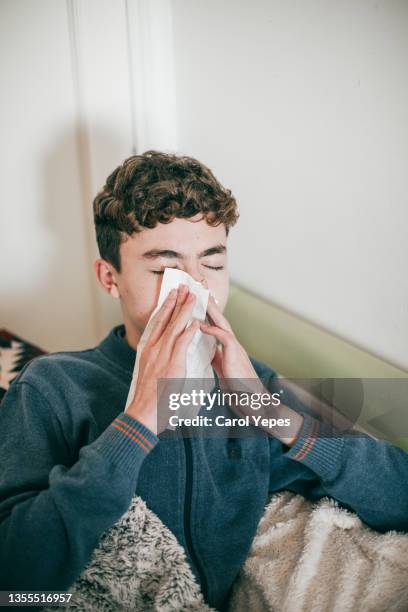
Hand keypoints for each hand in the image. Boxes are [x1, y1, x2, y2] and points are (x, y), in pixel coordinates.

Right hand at [127, 284, 198, 433]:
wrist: (144, 412)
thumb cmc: (148, 397)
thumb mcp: (149, 372)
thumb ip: (156, 360)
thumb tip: (160, 355)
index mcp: (147, 349)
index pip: (157, 322)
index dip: (166, 306)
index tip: (171, 295)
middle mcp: (153, 348)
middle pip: (166, 319)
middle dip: (176, 301)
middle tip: (183, 287)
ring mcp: (162, 355)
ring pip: (175, 327)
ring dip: (185, 310)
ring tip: (193, 297)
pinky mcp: (172, 363)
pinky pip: (182, 343)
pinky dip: (189, 331)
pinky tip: (196, 322)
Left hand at [200, 295, 303, 444]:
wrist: (252, 400)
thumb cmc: (238, 387)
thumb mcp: (222, 368)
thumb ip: (213, 356)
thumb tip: (203, 351)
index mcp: (225, 344)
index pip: (213, 321)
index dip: (204, 308)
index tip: (195, 294)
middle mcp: (230, 341)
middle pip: (217, 315)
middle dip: (207, 299)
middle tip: (198, 283)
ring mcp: (234, 346)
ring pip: (221, 321)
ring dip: (211, 307)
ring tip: (200, 294)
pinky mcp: (234, 354)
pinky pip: (223, 337)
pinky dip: (212, 330)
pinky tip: (201, 324)